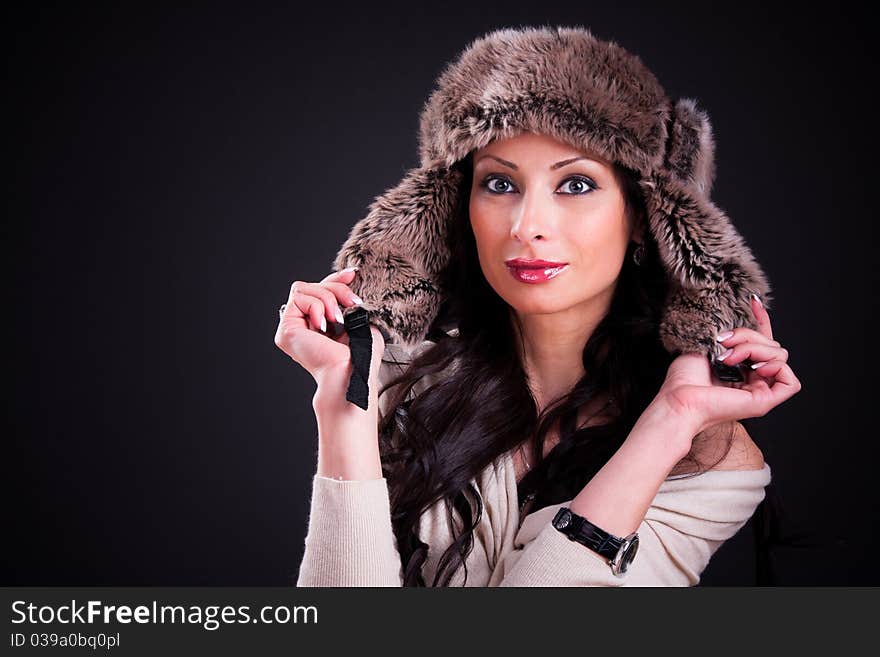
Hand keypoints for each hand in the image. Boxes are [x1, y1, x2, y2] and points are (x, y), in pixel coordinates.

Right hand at [274, 267, 385, 385]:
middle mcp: (303, 326)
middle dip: (335, 288)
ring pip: (303, 288)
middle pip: (312, 286)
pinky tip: (324, 326)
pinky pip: (298, 298)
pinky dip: (317, 306)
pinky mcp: (286, 329)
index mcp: (320, 325)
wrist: (352, 372)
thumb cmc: (360, 356)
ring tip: (337, 320)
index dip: (335, 279)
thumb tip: (348, 277)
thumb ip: (349, 302)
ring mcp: (292, 328)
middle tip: (352, 303)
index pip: (320, 291)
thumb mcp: (359, 320)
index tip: (353, 273)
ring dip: (327, 298)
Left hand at [653, 295, 801, 435]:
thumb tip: (745, 320)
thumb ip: (730, 336)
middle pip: (771, 345)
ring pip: (780, 357)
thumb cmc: (684, 379)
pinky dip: (777, 367)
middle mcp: (752, 379)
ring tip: (729, 358)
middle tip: (723, 345)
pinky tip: (756, 367)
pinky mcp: (764, 402)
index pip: (762, 342)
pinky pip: (790, 382)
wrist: (679, 398)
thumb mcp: (708, 346)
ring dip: (755, 349)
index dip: (761, 320)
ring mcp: (759, 391)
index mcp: (740, 368)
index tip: (752, 301)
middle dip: (748, 337)